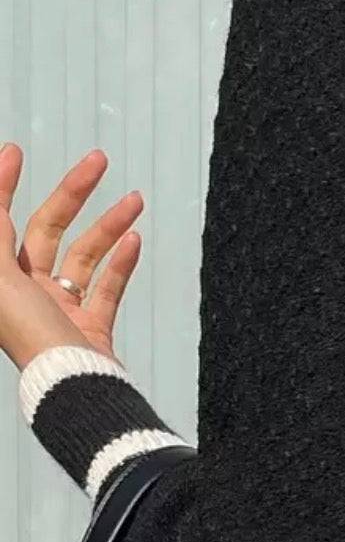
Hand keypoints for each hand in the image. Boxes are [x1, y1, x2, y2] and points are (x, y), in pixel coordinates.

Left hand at [0, 142, 143, 371]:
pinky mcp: (89, 326)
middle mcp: (23, 291)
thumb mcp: (1, 280)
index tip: (15, 152)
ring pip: (83, 255)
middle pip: (46, 229)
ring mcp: (58, 308)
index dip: (2, 182)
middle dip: (73, 193)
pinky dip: (121, 263)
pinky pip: (107, 287)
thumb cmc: (33, 341)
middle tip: (96, 163)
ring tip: (132, 201)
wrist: (76, 388)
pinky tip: (133, 240)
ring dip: (108, 225)